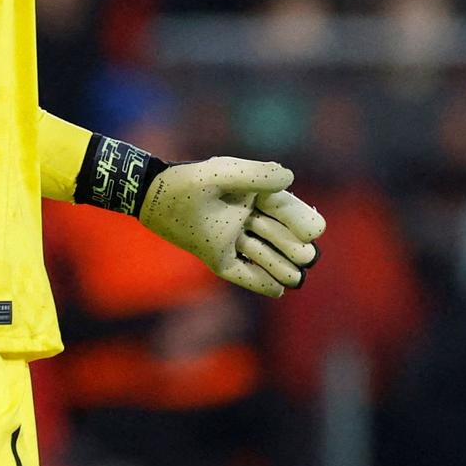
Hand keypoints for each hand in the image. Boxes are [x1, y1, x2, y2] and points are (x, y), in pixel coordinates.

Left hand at [138, 157, 324, 297]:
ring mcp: (231, 237)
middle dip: (291, 246)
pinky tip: (276, 291)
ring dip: (278, 266)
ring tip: (296, 278)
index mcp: (253, 193)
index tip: (315, 230)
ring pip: (261, 254)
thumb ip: (255, 174)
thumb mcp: (221, 173)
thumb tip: (289, 178)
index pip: (283, 208)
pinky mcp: (216, 255)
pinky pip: (240, 272)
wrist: (151, 197)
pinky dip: (256, 282)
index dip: (300, 219)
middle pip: (276, 234)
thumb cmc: (187, 181)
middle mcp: (245, 216)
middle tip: (307, 256)